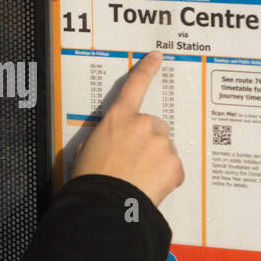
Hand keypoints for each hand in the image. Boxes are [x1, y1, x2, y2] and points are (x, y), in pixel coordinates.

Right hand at [71, 51, 184, 206]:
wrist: (107, 204)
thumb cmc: (91, 178)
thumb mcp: (86, 149)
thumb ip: (104, 137)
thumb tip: (111, 143)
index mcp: (118, 117)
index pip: (134, 86)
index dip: (146, 70)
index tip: (157, 57)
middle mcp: (142, 124)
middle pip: (155, 127)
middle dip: (149, 141)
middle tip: (134, 162)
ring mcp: (161, 143)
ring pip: (165, 150)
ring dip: (157, 161)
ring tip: (139, 179)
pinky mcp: (174, 164)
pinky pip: (174, 170)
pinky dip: (166, 179)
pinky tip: (150, 188)